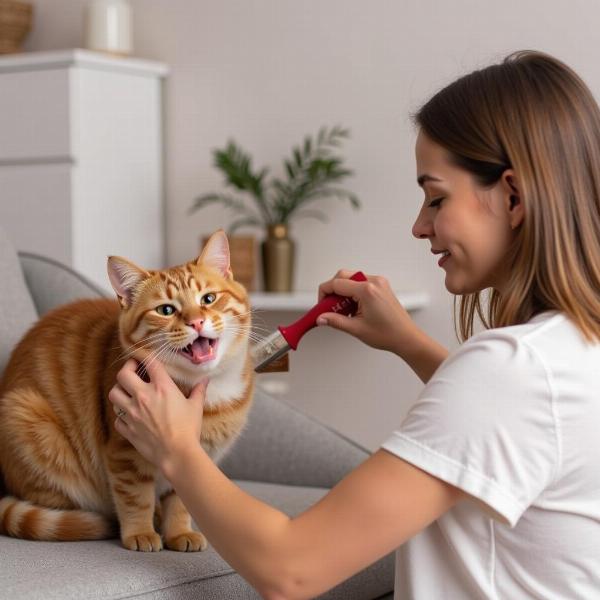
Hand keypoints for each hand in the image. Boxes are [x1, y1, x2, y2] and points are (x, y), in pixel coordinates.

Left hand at [108, 358, 208, 473]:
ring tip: (127, 392)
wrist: (177, 453)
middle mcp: (143, 396)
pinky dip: (121, 416)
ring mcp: (132, 413)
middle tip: (132, 370)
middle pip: (123, 375)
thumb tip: (205, 380)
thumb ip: (198, 391)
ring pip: (114, 394)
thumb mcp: (196, 407)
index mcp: (162, 387)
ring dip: (119, 391)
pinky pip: (117, 418)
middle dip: (126, 368)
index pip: (149, 363)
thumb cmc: (188, 428)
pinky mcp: (128, 429)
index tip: (143, 355)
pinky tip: (130, 416)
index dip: (144, 355)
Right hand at [316, 270, 418, 355]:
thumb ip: (335, 321)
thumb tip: (321, 318)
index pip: (336, 284)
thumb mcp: (356, 329)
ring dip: (343, 292)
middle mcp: (374, 282)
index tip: (321, 306)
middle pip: (343, 276)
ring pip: (351, 278)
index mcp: (367, 290)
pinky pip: (360, 283)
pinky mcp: (381, 286)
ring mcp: (379, 283)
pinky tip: (353, 308)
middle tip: (329, 307)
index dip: (324, 294)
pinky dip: (352, 292)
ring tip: (344, 310)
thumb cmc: (388, 334)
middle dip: (332, 290)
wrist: (406, 337)